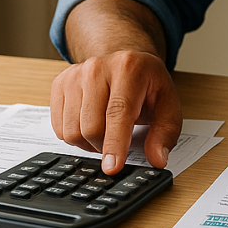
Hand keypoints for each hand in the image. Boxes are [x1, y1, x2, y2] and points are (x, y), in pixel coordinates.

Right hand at [50, 49, 181, 174]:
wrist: (126, 60)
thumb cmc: (147, 83)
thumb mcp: (168, 104)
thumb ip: (165, 133)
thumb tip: (157, 159)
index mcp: (128, 68)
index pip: (118, 113)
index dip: (115, 144)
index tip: (112, 168)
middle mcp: (97, 68)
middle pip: (91, 127)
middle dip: (105, 146)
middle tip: (119, 142)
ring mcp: (75, 75)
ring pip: (72, 130)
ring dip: (89, 143)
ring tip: (106, 131)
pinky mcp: (60, 84)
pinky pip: (59, 127)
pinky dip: (75, 136)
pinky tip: (90, 124)